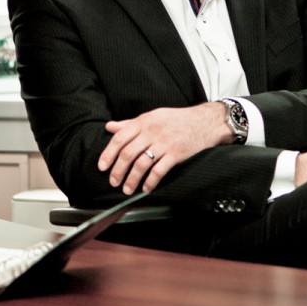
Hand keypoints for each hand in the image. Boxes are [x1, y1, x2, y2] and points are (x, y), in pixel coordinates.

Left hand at [97, 102, 232, 194]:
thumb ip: (130, 123)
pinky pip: (159, 171)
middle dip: (118, 171)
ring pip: (141, 164)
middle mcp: (152, 131)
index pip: (120, 138)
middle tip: (114, 182)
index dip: (108, 153)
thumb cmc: (177, 119)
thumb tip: (110, 127)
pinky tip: (146, 188)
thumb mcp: (152, 116)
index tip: (102, 166)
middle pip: (128, 154)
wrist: (204, 121)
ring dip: (132, 180)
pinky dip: (150, 182)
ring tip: (127, 189)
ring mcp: (164, 143)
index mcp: (144, 121)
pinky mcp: (176, 154)